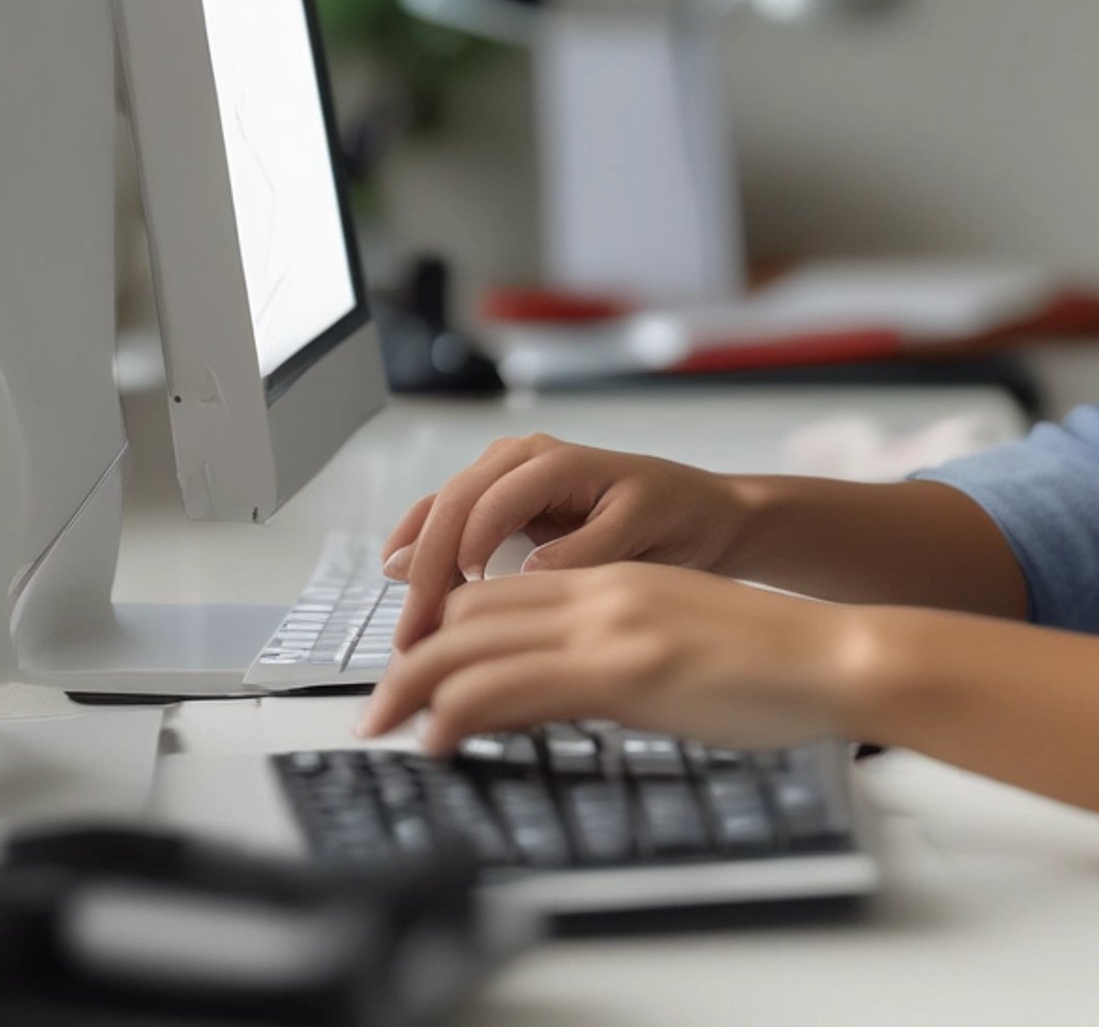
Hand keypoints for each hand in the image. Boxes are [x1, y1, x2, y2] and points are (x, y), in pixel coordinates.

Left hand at [353, 562, 875, 754]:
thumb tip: (559, 689)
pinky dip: (458, 712)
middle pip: (474, 611)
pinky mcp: (623, 672)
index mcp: (614, 580)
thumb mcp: (673, 637)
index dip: (443, 627)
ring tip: (385, 725)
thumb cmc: (767, 659)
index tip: (414, 670)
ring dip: (415, 685)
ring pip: (476, 643)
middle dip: (411, 656)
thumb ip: (612, 651)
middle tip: (379, 707)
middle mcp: (602, 591)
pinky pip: (514, 686)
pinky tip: (438, 740)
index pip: (501, 591)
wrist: (829, 655)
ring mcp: (610, 628)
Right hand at [379, 434, 752, 650]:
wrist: (702, 513)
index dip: (461, 558)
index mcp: (554, 461)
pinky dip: (419, 549)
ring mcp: (507, 477)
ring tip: (405, 630)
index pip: (486, 506)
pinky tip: (396, 579)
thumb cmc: (678, 516)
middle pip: (451, 508)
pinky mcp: (503, 504)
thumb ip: (583, 550)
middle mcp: (522, 459)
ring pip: (441, 513)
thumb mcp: (640, 531)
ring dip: (415, 566)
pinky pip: (448, 519)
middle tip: (412, 638)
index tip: (454, 610)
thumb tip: (526, 573)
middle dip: (424, 572)